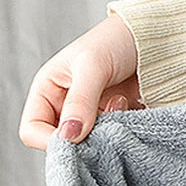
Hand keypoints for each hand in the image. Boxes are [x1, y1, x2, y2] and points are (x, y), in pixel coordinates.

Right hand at [19, 13, 142, 150]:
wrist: (152, 40)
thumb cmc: (115, 42)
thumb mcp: (92, 66)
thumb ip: (80, 101)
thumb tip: (69, 136)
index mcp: (48, 92)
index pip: (32, 130)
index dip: (50, 140)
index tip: (76, 137)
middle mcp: (67, 108)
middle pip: (64, 143)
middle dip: (85, 138)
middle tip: (105, 120)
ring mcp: (93, 117)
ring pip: (92, 144)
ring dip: (108, 131)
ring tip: (120, 101)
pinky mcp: (117, 122)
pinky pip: (116, 139)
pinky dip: (124, 130)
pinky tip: (130, 104)